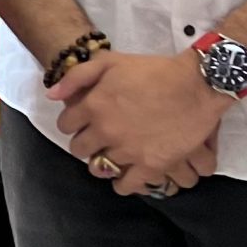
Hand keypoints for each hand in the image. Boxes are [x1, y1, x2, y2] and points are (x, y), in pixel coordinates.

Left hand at [51, 51, 228, 196]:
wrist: (195, 85)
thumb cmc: (153, 71)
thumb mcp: (111, 61)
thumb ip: (78, 76)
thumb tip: (51, 95)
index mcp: (94, 105)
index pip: (66, 124)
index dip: (72, 123)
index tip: (80, 123)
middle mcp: (105, 131)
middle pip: (79, 149)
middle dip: (84, 144)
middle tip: (95, 140)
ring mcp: (127, 150)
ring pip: (100, 168)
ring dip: (102, 163)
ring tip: (110, 157)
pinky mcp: (150, 165)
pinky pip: (126, 185)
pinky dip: (122, 184)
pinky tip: (124, 177)